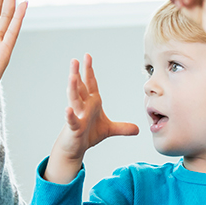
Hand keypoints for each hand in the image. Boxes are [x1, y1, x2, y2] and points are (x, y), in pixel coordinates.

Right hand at [45, 54, 138, 182]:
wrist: (76, 148)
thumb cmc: (88, 134)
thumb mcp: (109, 130)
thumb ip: (122, 128)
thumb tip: (138, 129)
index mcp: (91, 103)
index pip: (90, 84)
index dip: (89, 70)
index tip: (87, 56)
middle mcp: (83, 106)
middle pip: (79, 87)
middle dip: (77, 73)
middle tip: (75, 60)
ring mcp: (77, 116)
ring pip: (74, 100)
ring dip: (73, 88)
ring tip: (72, 76)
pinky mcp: (74, 128)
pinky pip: (72, 120)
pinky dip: (70, 115)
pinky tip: (68, 109)